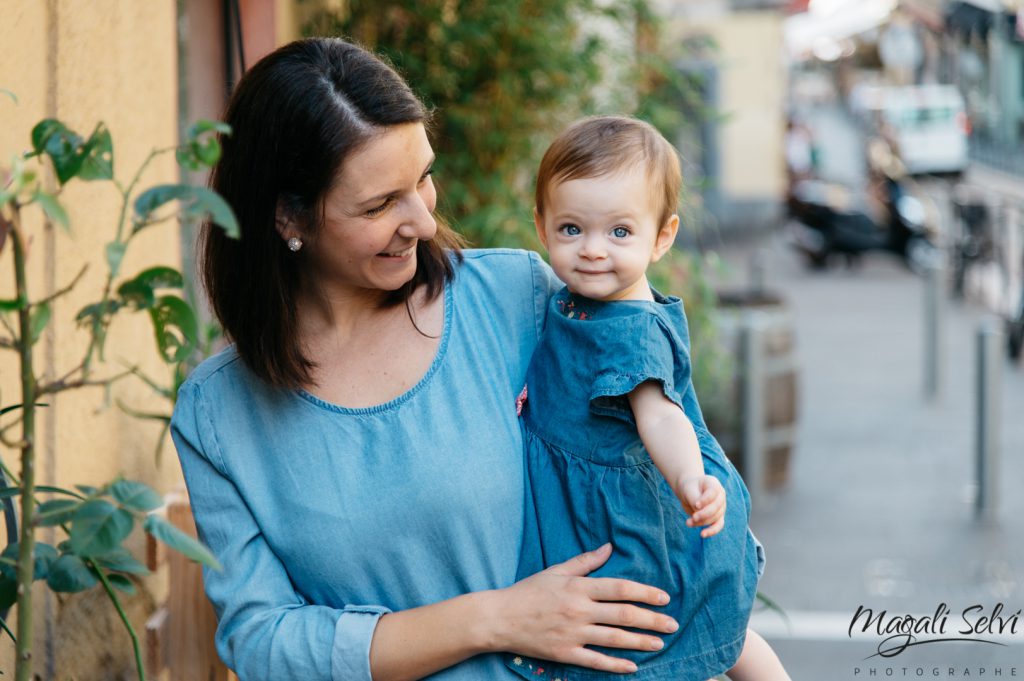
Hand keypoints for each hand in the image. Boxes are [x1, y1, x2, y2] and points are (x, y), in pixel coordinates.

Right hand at [490, 543, 678, 673]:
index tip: (664, 598)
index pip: (620, 588)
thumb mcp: (556, 571)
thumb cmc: (529, 591)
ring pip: (614, 638)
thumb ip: (585, 561)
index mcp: (578, 587)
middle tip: (672, 624)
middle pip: (623, 615)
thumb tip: (608, 547)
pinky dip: (615, 664)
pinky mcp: (565, 652)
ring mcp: (572, 633)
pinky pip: (595, 660)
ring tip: (659, 643)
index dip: (645, 593)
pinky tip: (632, 666)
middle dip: (651, 620)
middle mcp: (579, 609)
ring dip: (640, 641)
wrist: (500, 617)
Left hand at [679, 475, 725, 537]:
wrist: (690, 492)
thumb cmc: (689, 488)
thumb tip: (698, 511)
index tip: (696, 505)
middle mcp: (720, 496)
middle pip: (716, 507)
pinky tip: (702, 534)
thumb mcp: (688, 490)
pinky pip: (718, 525)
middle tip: (693, 517)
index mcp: (714, 484)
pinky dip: (711, 531)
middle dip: (704, 514)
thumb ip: (694, 498)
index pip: (713, 492)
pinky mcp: (718, 517)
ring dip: (701, 522)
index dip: (706, 500)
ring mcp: (721, 507)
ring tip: (688, 522)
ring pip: (715, 517)